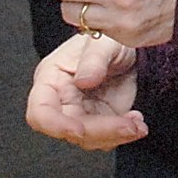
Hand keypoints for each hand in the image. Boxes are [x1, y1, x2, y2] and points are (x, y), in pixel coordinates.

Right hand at [25, 32, 144, 150]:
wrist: (128, 48)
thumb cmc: (106, 39)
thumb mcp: (102, 41)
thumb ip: (94, 59)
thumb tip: (85, 80)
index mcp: (50, 80)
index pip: (40, 112)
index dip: (55, 125)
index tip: (79, 130)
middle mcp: (62, 101)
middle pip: (71, 130)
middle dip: (101, 131)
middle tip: (129, 126)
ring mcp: (81, 114)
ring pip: (90, 139)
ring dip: (116, 135)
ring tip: (137, 123)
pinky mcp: (100, 121)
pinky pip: (107, 138)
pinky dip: (124, 134)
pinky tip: (137, 121)